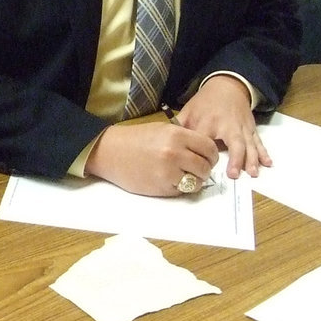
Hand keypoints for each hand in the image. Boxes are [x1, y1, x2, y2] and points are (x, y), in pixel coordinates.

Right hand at [83, 120, 218, 195]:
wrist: (109, 152)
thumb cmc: (135, 139)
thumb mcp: (163, 130)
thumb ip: (185, 139)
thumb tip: (204, 153)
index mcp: (177, 135)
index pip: (209, 148)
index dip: (211, 155)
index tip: (207, 158)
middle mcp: (175, 154)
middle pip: (205, 167)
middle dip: (205, 170)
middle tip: (197, 169)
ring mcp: (168, 172)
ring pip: (197, 182)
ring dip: (194, 181)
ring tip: (184, 176)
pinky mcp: (160, 188)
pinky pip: (181, 191)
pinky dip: (180, 188)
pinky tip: (169, 180)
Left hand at [177, 74, 270, 179]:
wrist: (227, 86)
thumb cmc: (205, 102)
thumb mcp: (189, 110)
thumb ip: (179, 127)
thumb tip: (166, 143)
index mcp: (209, 122)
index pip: (205, 141)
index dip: (202, 154)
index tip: (200, 168)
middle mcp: (228, 125)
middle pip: (234, 143)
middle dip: (235, 159)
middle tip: (233, 175)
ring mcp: (242, 128)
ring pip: (249, 144)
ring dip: (252, 159)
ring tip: (253, 173)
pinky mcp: (251, 129)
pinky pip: (258, 141)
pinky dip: (263, 152)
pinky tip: (267, 163)